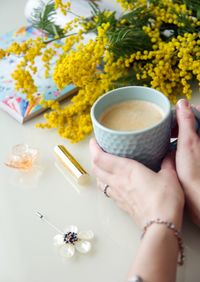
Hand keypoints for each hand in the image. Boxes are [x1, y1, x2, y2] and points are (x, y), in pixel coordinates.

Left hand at [90, 138, 183, 228]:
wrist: (161, 226)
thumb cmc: (164, 200)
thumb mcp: (169, 176)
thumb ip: (167, 163)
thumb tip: (169, 154)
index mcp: (126, 170)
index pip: (100, 158)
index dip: (94, 148)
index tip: (94, 140)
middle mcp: (117, 181)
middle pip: (96, 168)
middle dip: (93, 157)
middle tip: (97, 150)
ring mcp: (117, 194)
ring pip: (99, 180)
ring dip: (97, 171)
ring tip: (102, 165)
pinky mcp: (121, 205)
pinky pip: (107, 191)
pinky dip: (105, 184)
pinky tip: (112, 183)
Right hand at [176, 99, 199, 225]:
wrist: (198, 198)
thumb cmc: (194, 174)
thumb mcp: (187, 144)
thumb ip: (186, 122)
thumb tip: (182, 103)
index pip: (197, 112)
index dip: (184, 110)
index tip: (172, 114)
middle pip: (192, 123)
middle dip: (178, 122)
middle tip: (165, 125)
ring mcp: (197, 150)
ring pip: (187, 134)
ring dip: (177, 132)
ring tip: (165, 135)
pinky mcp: (194, 159)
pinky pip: (185, 145)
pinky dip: (177, 143)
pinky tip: (168, 148)